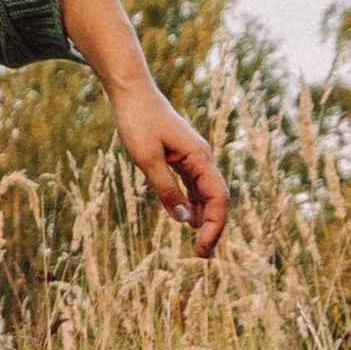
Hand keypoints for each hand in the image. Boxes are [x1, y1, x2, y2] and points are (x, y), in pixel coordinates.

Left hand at [111, 90, 228, 257]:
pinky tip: (189, 219)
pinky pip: (194, 185)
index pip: (218, 198)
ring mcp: (193, 157)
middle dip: (213, 227)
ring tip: (199, 245)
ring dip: (205, 218)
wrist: (132, 93)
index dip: (214, 226)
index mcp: (200, 157)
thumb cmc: (138, 122)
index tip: (202, 248)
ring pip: (206, 193)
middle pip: (217, 199)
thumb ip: (167, 190)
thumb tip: (185, 220)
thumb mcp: (147, 160)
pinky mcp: (181, 156)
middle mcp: (202, 158)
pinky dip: (194, 204)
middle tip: (202, 256)